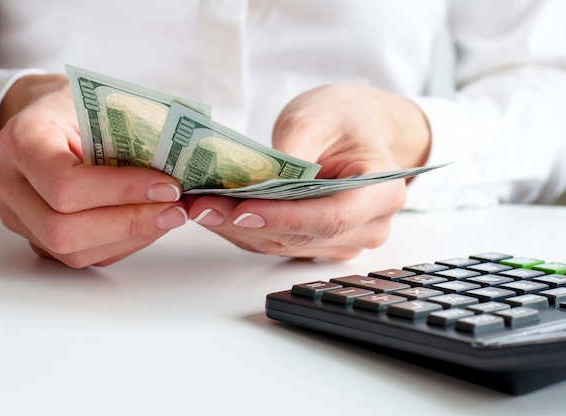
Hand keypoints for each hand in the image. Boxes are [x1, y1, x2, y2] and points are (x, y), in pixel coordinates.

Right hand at [0, 75, 186, 267]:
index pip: (65, 183)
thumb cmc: (82, 107)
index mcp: (23, 139)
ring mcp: (20, 216)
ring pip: (74, 251)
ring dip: (132, 237)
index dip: (122, 191)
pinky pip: (83, 256)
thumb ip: (141, 131)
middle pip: (63, 229)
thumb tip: (191, 166)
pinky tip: (151, 224)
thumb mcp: (109, 101)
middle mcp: (11, 183)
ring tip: (171, 216)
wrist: (51, 119)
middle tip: (177, 210)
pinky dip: (124, 243)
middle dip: (130, 223)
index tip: (168, 187)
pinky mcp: (39, 237)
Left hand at [187, 84, 429, 259]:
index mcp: (382, 191)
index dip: (286, 218)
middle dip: (247, 224)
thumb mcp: (317, 117)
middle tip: (200, 205)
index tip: (242, 210)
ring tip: (199, 207)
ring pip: (284, 245)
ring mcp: (344, 240)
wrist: (352, 128)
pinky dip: (244, 230)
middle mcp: (369, 226)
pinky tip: (216, 213)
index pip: (333, 216)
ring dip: (238, 230)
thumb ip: (293, 150)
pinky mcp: (319, 244)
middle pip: (303, 236)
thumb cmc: (342, 118)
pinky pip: (278, 243)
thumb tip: (258, 183)